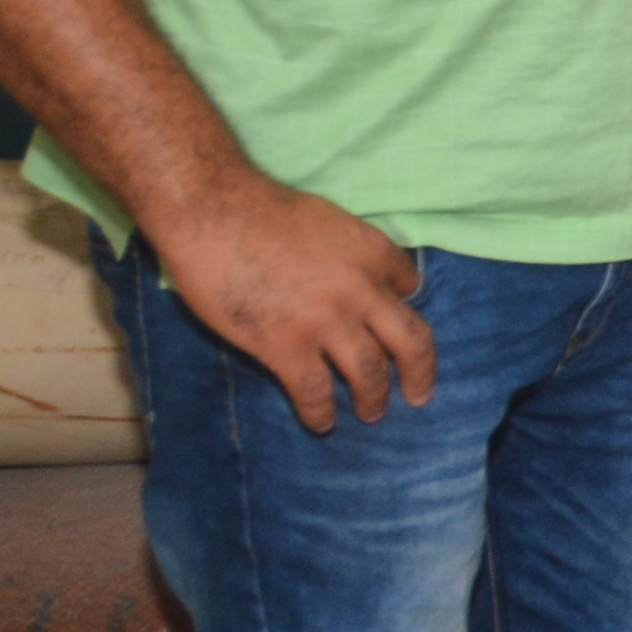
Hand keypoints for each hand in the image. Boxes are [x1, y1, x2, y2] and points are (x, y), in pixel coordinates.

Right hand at [143, 176, 434, 433]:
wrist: (211, 213)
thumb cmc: (258, 208)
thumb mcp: (327, 219)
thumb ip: (348, 252)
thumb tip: (352, 277)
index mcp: (373, 253)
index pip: (410, 286)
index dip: (404, 306)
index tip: (395, 323)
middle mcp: (362, 290)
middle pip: (411, 341)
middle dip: (420, 373)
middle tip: (419, 395)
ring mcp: (327, 322)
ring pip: (369, 374)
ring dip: (373, 400)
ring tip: (372, 414)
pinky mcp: (285, 347)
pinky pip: (314, 392)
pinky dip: (320, 413)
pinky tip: (321, 423)